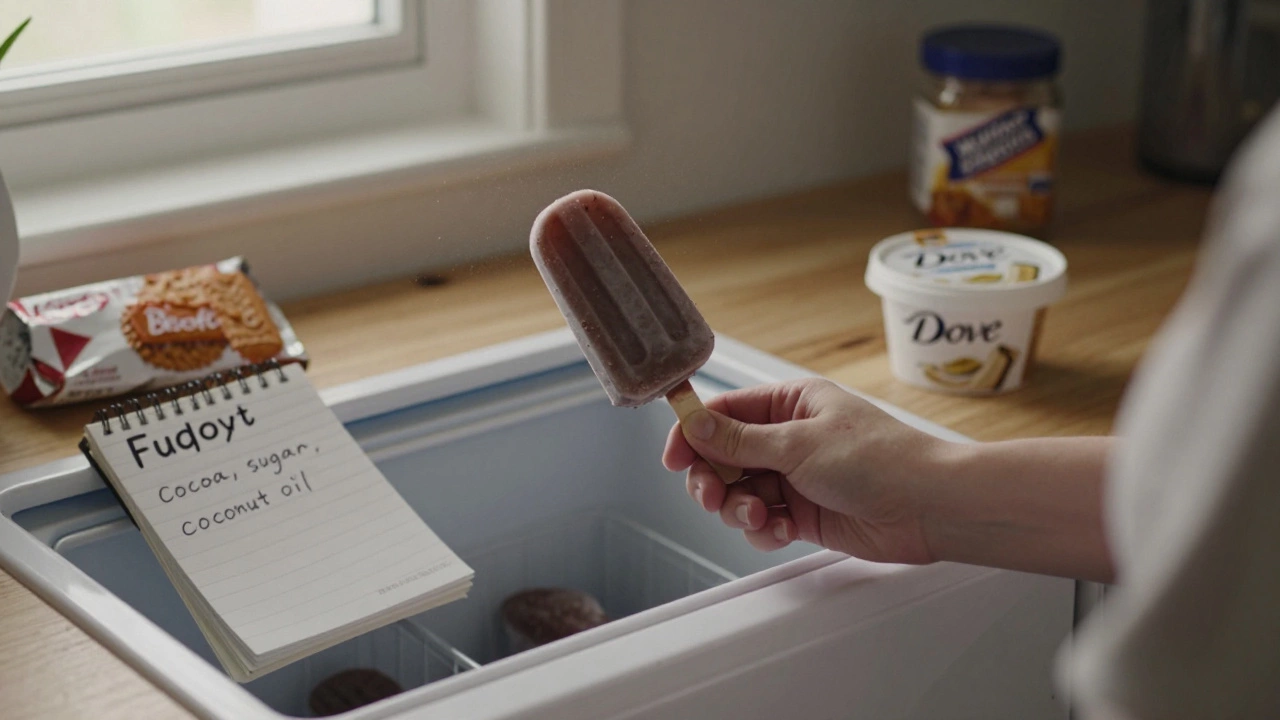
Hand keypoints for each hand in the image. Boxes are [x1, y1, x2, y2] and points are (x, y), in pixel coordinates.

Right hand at [663, 378, 946, 562]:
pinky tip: (784, 531)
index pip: (723, 412)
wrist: (927, 507)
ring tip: (759, 517)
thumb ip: (739, 440)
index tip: (672, 458)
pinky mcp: (805, 513)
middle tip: (714, 498)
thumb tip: (694, 422)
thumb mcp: (798, 444)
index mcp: (789, 404)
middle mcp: (789, 438)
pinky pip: (764, 522)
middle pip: (723, 458)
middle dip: (713, 481)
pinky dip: (766, 530)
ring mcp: (796, 476)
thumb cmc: (878, 460)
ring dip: (740, 510)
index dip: (692, 433)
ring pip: (740, 494)